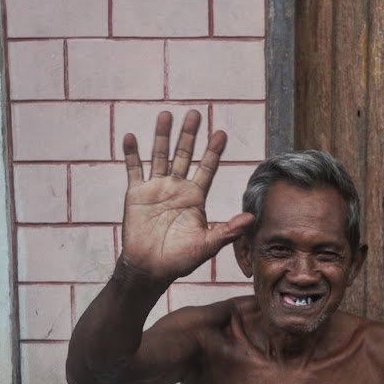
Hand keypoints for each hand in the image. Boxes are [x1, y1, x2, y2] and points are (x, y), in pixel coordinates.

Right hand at [121, 110, 254, 282]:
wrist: (151, 269)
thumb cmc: (180, 260)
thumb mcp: (208, 244)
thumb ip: (228, 230)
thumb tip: (252, 218)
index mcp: (195, 197)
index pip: (207, 168)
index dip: (213, 151)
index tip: (221, 133)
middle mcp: (176, 188)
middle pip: (184, 155)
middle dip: (190, 135)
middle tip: (196, 114)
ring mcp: (156, 189)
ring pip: (160, 156)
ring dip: (162, 136)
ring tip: (166, 115)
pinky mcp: (136, 194)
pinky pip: (133, 170)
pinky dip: (132, 154)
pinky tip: (131, 137)